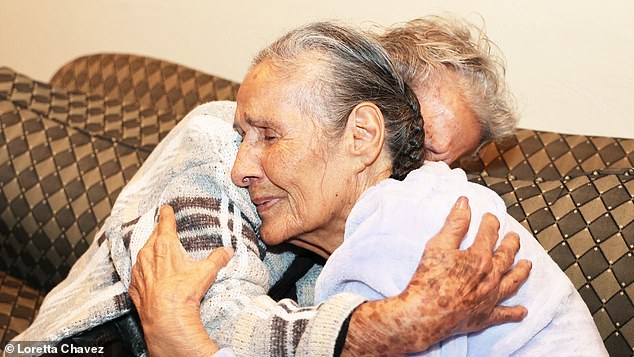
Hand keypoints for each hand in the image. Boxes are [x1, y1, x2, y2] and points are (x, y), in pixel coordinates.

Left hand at [129, 205, 233, 356]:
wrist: (165, 317)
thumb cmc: (183, 292)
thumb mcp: (206, 272)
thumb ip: (218, 258)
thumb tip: (228, 251)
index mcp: (165, 245)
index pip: (165, 223)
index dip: (167, 214)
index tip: (166, 209)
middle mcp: (148, 254)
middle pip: (152, 236)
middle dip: (158, 230)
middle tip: (162, 226)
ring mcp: (139, 271)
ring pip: (142, 254)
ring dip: (149, 251)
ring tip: (155, 251)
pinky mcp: (134, 287)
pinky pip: (137, 274)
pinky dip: (143, 272)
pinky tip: (148, 275)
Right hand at [342, 196, 531, 355]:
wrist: (424, 315)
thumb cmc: (429, 281)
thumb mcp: (438, 245)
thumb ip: (454, 224)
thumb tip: (464, 204)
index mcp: (479, 258)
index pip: (489, 235)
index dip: (490, 223)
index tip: (491, 217)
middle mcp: (490, 278)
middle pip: (505, 257)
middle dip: (510, 245)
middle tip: (514, 237)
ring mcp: (489, 298)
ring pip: (511, 283)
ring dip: (520, 272)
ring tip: (527, 265)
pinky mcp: (484, 317)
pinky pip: (504, 314)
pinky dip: (514, 312)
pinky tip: (522, 311)